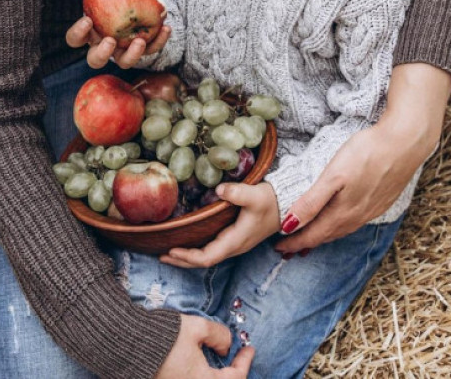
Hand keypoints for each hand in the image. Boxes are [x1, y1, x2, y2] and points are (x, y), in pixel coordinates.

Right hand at [65, 16, 170, 69]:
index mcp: (90, 32)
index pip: (74, 39)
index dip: (78, 33)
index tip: (88, 20)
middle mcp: (104, 46)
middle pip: (95, 60)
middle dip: (102, 53)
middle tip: (111, 41)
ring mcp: (123, 51)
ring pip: (124, 63)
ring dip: (132, 55)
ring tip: (140, 41)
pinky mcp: (142, 50)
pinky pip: (150, 50)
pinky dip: (158, 41)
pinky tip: (166, 28)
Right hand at [155, 315, 254, 377]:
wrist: (129, 344)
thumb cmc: (165, 336)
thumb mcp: (197, 328)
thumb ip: (218, 336)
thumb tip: (226, 346)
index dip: (245, 363)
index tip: (250, 348)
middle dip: (232, 375)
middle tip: (238, 360)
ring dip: (217, 376)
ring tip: (220, 362)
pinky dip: (202, 376)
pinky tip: (201, 365)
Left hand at [161, 183, 280, 268]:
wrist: (289, 206)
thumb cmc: (272, 201)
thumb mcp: (255, 195)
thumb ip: (237, 193)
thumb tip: (218, 190)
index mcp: (235, 241)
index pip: (207, 257)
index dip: (188, 257)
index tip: (171, 250)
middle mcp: (234, 247)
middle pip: (204, 261)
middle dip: (182, 261)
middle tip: (161, 255)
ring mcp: (235, 244)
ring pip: (208, 256)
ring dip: (188, 257)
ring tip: (170, 252)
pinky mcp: (237, 237)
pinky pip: (213, 249)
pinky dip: (197, 250)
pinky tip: (190, 242)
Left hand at [276, 62, 450, 253]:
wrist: (405, 143)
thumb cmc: (367, 153)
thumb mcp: (333, 175)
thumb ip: (312, 202)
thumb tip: (288, 226)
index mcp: (342, 212)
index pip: (313, 235)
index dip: (294, 242)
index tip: (278, 248)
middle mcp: (357, 217)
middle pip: (326, 236)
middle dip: (306, 242)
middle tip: (288, 248)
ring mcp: (371, 211)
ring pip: (341, 230)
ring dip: (324, 236)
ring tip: (311, 239)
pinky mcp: (381, 202)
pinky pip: (355, 222)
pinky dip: (340, 227)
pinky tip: (340, 221)